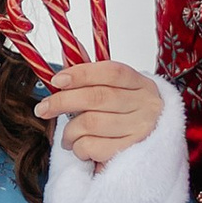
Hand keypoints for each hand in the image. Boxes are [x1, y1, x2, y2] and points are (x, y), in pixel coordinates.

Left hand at [35, 58, 163, 167]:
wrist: (158, 142)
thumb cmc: (129, 113)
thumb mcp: (118, 90)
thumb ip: (92, 74)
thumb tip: (67, 51)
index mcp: (140, 83)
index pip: (110, 72)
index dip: (80, 74)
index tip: (57, 80)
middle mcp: (145, 104)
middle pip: (97, 98)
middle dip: (62, 102)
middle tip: (43, 109)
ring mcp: (140, 128)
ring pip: (91, 123)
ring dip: (69, 132)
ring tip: (67, 137)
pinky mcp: (132, 151)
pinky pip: (94, 147)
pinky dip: (79, 148)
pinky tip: (81, 148)